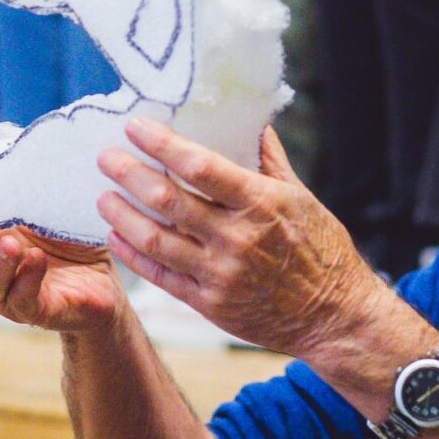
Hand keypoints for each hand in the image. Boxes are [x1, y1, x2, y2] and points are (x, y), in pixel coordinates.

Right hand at [0, 188, 130, 339]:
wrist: (108, 273)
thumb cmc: (69, 231)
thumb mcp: (46, 197)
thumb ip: (22, 175)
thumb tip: (11, 137)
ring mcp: (10, 290)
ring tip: (13, 243)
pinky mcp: (38, 309)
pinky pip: (22, 300)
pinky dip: (26, 279)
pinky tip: (37, 261)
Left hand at [96, 122, 386, 362]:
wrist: (334, 317)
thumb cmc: (322, 250)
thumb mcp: (302, 198)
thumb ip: (269, 160)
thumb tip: (253, 121)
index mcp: (262, 203)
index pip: (200, 166)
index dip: (162, 144)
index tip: (134, 126)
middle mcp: (237, 238)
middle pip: (167, 200)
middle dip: (129, 174)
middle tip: (105, 158)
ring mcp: (220, 274)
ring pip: (155, 239)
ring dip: (122, 214)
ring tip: (103, 196)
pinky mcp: (210, 304)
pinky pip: (160, 276)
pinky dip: (133, 254)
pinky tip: (116, 236)